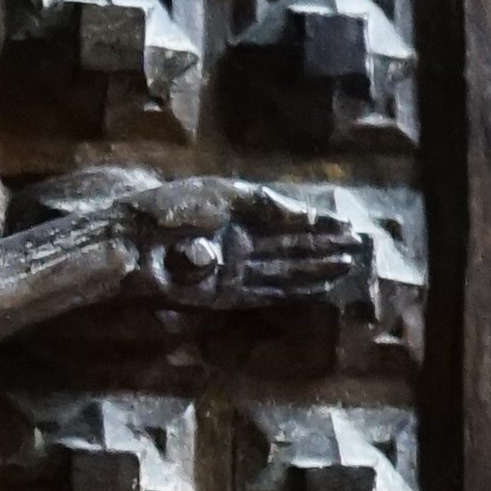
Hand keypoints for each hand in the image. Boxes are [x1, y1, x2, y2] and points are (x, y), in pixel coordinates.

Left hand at [103, 173, 374, 310]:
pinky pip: (266, 292)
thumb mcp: (226, 196)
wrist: (132, 240)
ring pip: (284, 271)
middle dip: (323, 249)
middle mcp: (239, 244)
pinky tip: (318, 286)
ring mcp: (233, 270)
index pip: (286, 222)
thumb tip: (307, 214)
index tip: (346, 225)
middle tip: (358, 249)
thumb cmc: (170, 210)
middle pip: (290, 249)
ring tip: (346, 266)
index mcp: (238, 215)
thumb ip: (268, 205)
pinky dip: (293, 289)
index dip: (317, 225)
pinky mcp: (223, 294)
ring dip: (316, 270)